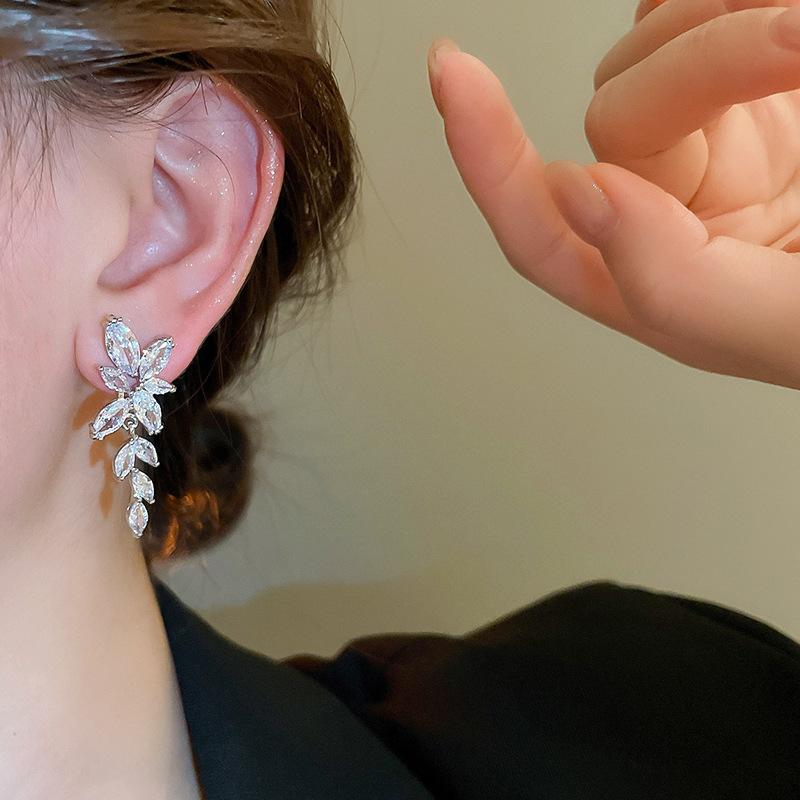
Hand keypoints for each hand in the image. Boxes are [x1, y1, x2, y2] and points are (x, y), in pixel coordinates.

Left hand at [428, 1, 799, 388]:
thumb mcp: (772, 326)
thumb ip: (666, 280)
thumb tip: (579, 192)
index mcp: (650, 288)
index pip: (536, 229)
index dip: (486, 158)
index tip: (453, 72)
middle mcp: (666, 217)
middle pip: (621, 115)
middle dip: (705, 64)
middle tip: (795, 37)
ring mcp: (715, 152)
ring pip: (658, 53)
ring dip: (724, 22)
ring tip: (796, 34)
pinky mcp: (766, 102)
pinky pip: (705, 18)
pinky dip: (728, 6)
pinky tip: (773, 16)